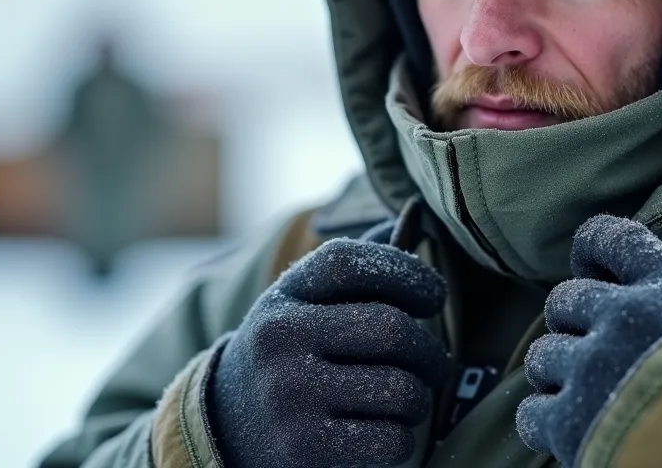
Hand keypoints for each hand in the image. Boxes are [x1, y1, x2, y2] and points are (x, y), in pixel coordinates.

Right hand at [208, 238, 451, 467]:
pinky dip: (401, 440)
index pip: (351, 261)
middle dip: (431, 352)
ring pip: (401, 390)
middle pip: (392, 330)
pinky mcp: (303, 450)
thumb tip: (415, 216)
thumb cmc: (291, 356)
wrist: (227, 429)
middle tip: (434, 364)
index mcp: (284, 296)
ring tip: (406, 400)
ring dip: (419, 400)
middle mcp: (279, 340)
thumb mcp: (304, 305)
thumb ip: (357, 267)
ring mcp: (289, 397)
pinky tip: (383, 433)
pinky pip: (392, 441)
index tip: (433, 296)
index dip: (409, 273)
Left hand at [516, 215, 661, 464]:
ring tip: (586, 396)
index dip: (591, 250)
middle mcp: (620, 314)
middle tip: (593, 351)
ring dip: (557, 374)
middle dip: (572, 324)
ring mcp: (589, 365)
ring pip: (542, 355)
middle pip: (565, 300)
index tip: (590, 269)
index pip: (610, 238)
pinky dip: (543, 421)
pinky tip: (565, 429)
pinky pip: (530, 411)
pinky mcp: (567, 419)